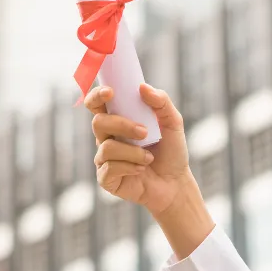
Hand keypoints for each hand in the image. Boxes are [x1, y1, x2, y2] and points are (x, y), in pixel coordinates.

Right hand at [86, 83, 195, 216]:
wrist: (175, 183)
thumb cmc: (171, 151)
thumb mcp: (173, 122)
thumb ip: (161, 102)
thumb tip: (142, 87)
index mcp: (117, 120)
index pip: (96, 104)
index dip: (96, 95)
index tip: (110, 92)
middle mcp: (106, 137)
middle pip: (98, 122)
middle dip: (122, 125)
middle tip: (145, 132)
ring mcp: (104, 158)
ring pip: (106, 147)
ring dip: (133, 152)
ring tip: (149, 158)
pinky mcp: (105, 178)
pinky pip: (109, 168)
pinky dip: (130, 167)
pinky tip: (141, 169)